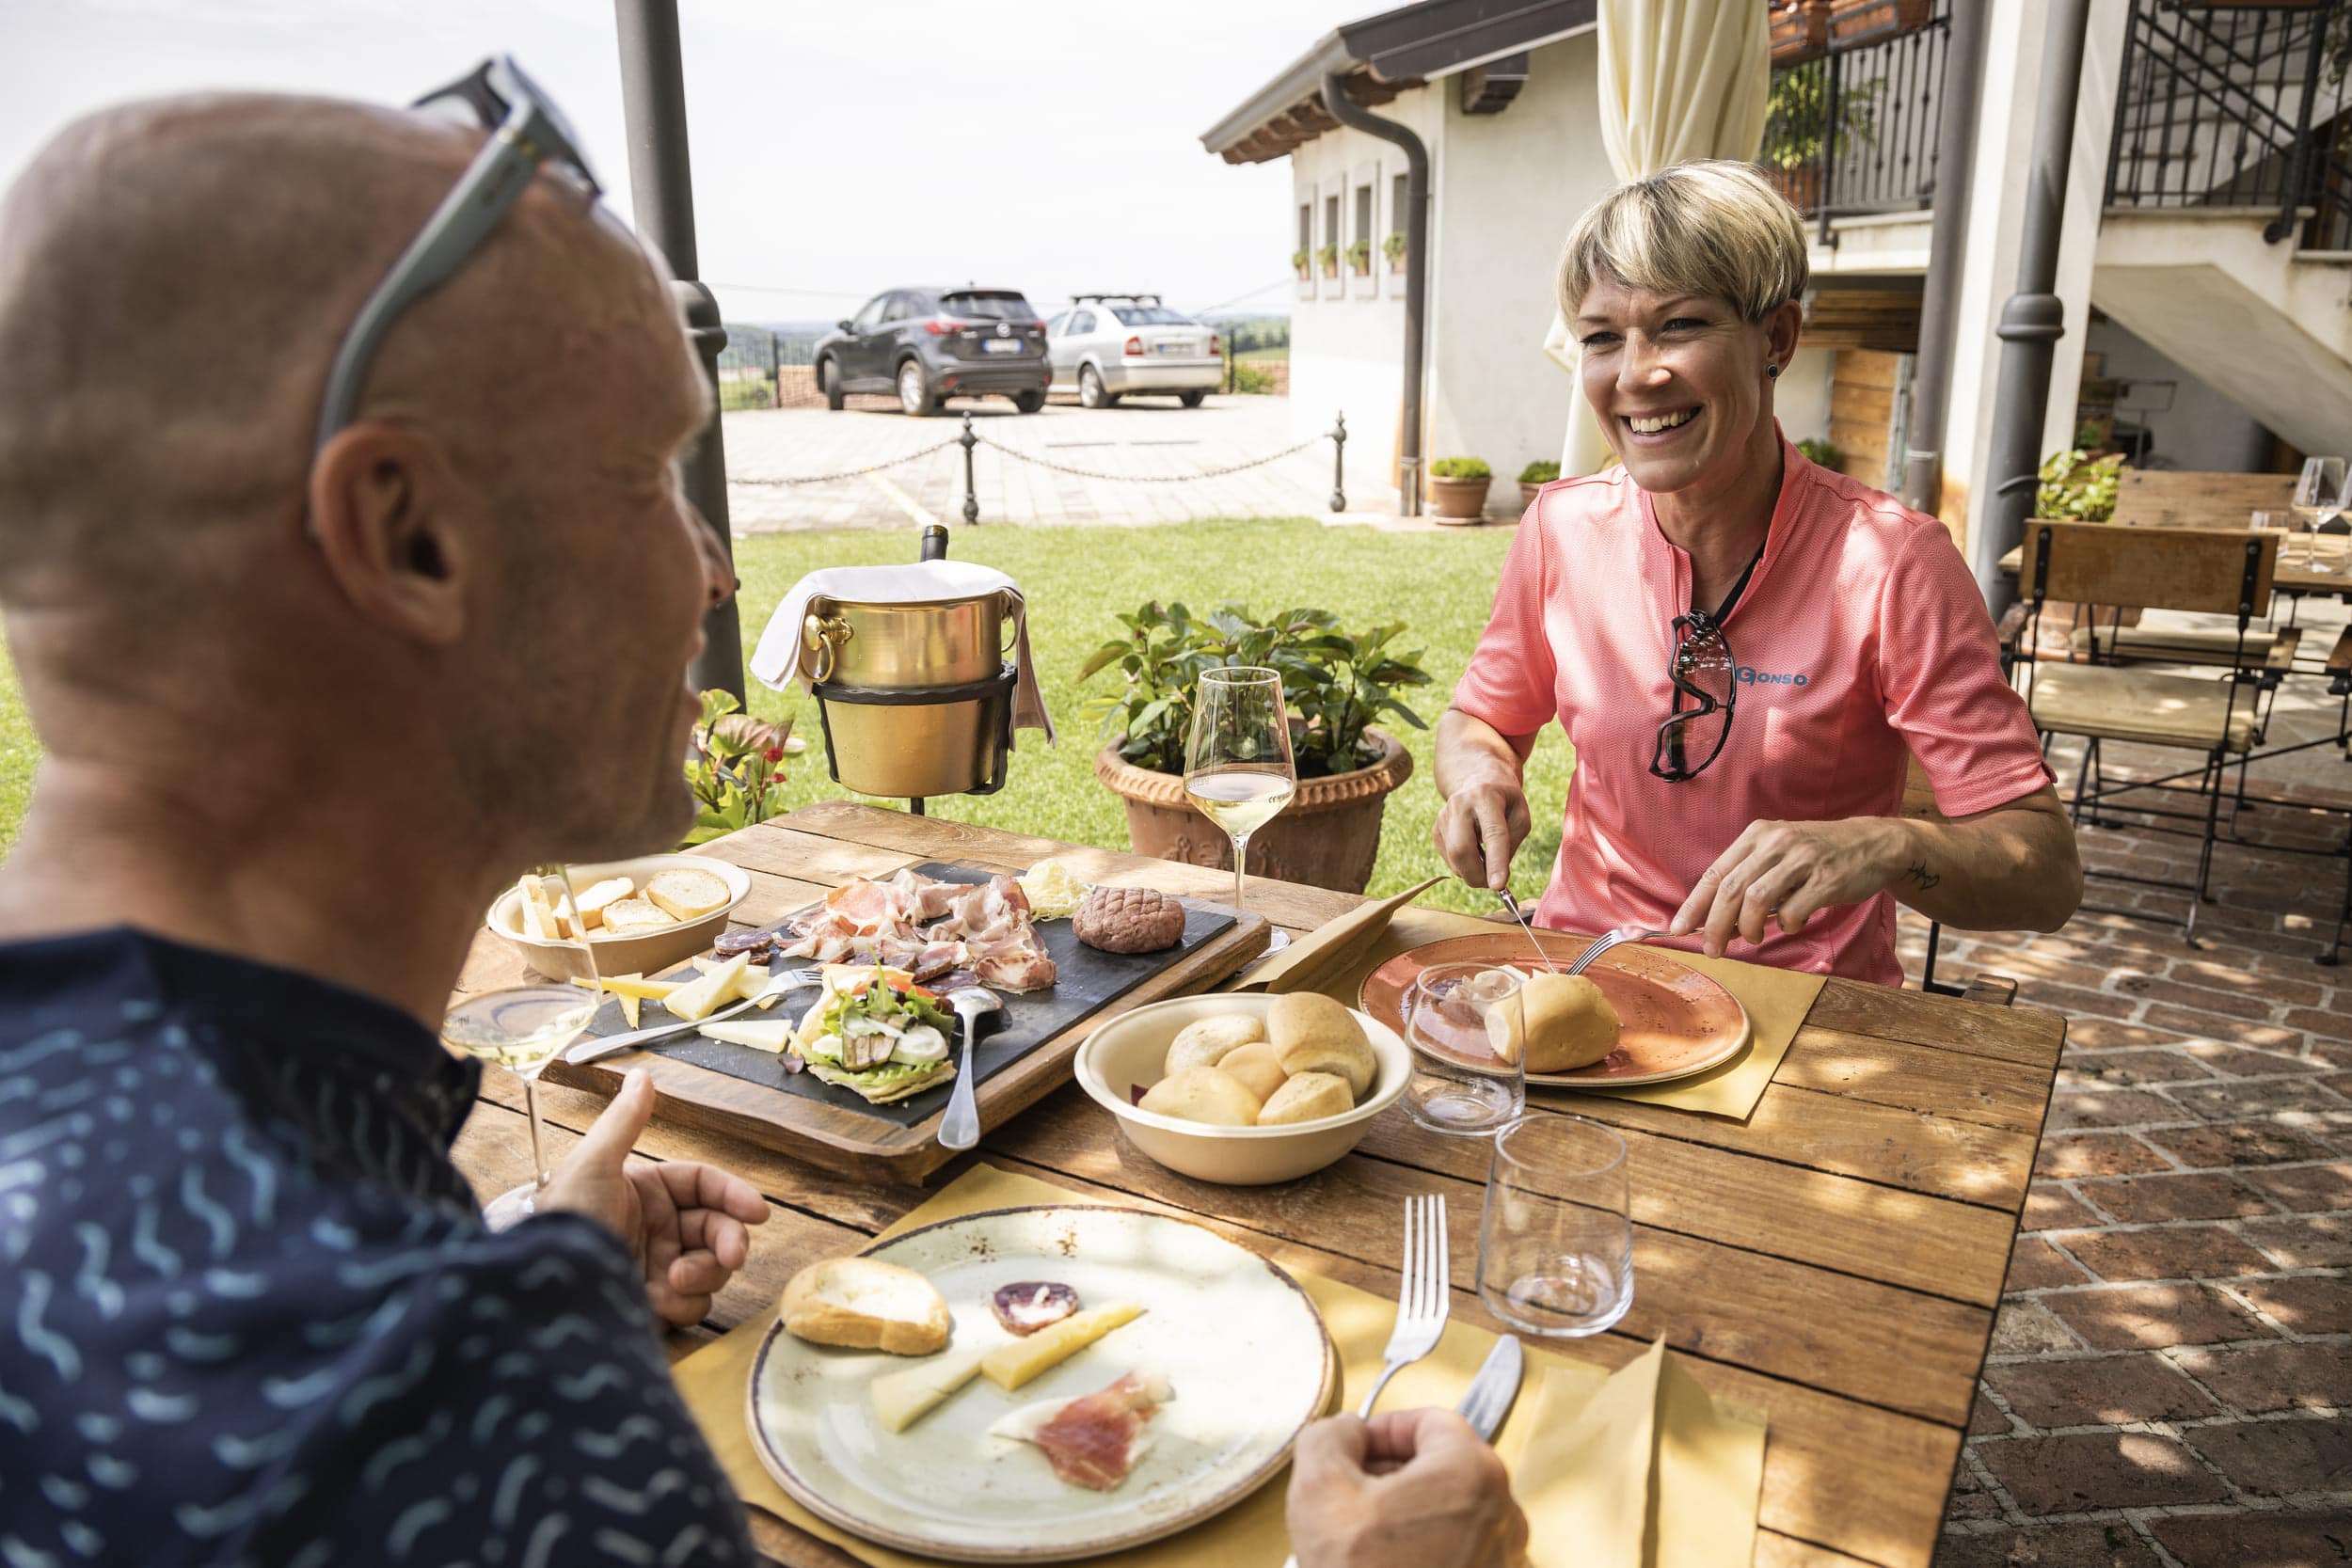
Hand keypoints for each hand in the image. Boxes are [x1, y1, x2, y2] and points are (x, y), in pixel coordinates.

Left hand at [539, 1069, 769, 1325]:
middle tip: (730, 1258)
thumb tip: (642, 1075)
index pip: (706, 1187)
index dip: (735, 1196)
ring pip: (712, 1269)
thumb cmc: (566, 1221)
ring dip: (702, 1276)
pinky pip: (691, 1305)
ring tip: (671, 1282)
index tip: (758, 1212)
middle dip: (729, 1243)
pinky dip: (682, 1305)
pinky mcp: (653, 1305)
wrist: (543, 1289)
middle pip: (719, 1229)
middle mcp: (658, 1229)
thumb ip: (624, 1121)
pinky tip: (656, 1304)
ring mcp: (658, 1267)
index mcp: (648, 1192)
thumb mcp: (592, 1165)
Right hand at [1287, 1408, 1527, 1567]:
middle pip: (1443, 1467)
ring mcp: (1505, 1560)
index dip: (1382, 1429)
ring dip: (1407, 1516)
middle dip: (1391, 1475)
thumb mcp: (1320, 1489)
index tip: (1352, 1449)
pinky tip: (1387, 1567)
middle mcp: (1504, 1513)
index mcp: (1471, 1471)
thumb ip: (1330, 1436)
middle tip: (1349, 1497)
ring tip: (1363, 1544)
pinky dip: (1427, 1552)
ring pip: (1451, 1514)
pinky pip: (1460, 1554)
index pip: (1428, 1421)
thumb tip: (1345, 1432)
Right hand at [1434, 783, 1530, 891]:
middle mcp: (1459, 804)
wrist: (1478, 779)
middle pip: (1461, 849)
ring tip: (1488, 859)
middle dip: (1477, 875)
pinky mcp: (1436, 830)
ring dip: (1473, 871)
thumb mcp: (1520, 815)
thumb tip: (1493, 875)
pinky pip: (1449, 860)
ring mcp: (1443, 816)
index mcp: (1486, 796)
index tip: (1499, 886)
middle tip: (1493, 884)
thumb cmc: (1505, 801)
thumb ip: (1511, 843)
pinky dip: (1464, 865)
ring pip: (1454, 859)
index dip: (1496, 861)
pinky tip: (1474, 849)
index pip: (1492, 833)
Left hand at [1668, 817, 1908, 957]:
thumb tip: (1716, 924)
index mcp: (1757, 836)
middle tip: (1712, 949)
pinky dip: (1787, 924)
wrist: (1873, 843)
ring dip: (1748, 928)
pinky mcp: (1826, 878)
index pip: (1716, 874)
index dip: (1694, 905)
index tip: (1679, 929)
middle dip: (1714, 925)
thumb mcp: (1778, 855)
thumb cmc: (1817, 856)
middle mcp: (1775, 842)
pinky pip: (1794, 910)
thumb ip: (1749, 881)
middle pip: (1731, 889)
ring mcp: (1801, 859)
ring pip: (1756, 899)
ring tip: (1752, 938)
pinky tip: (1791, 923)